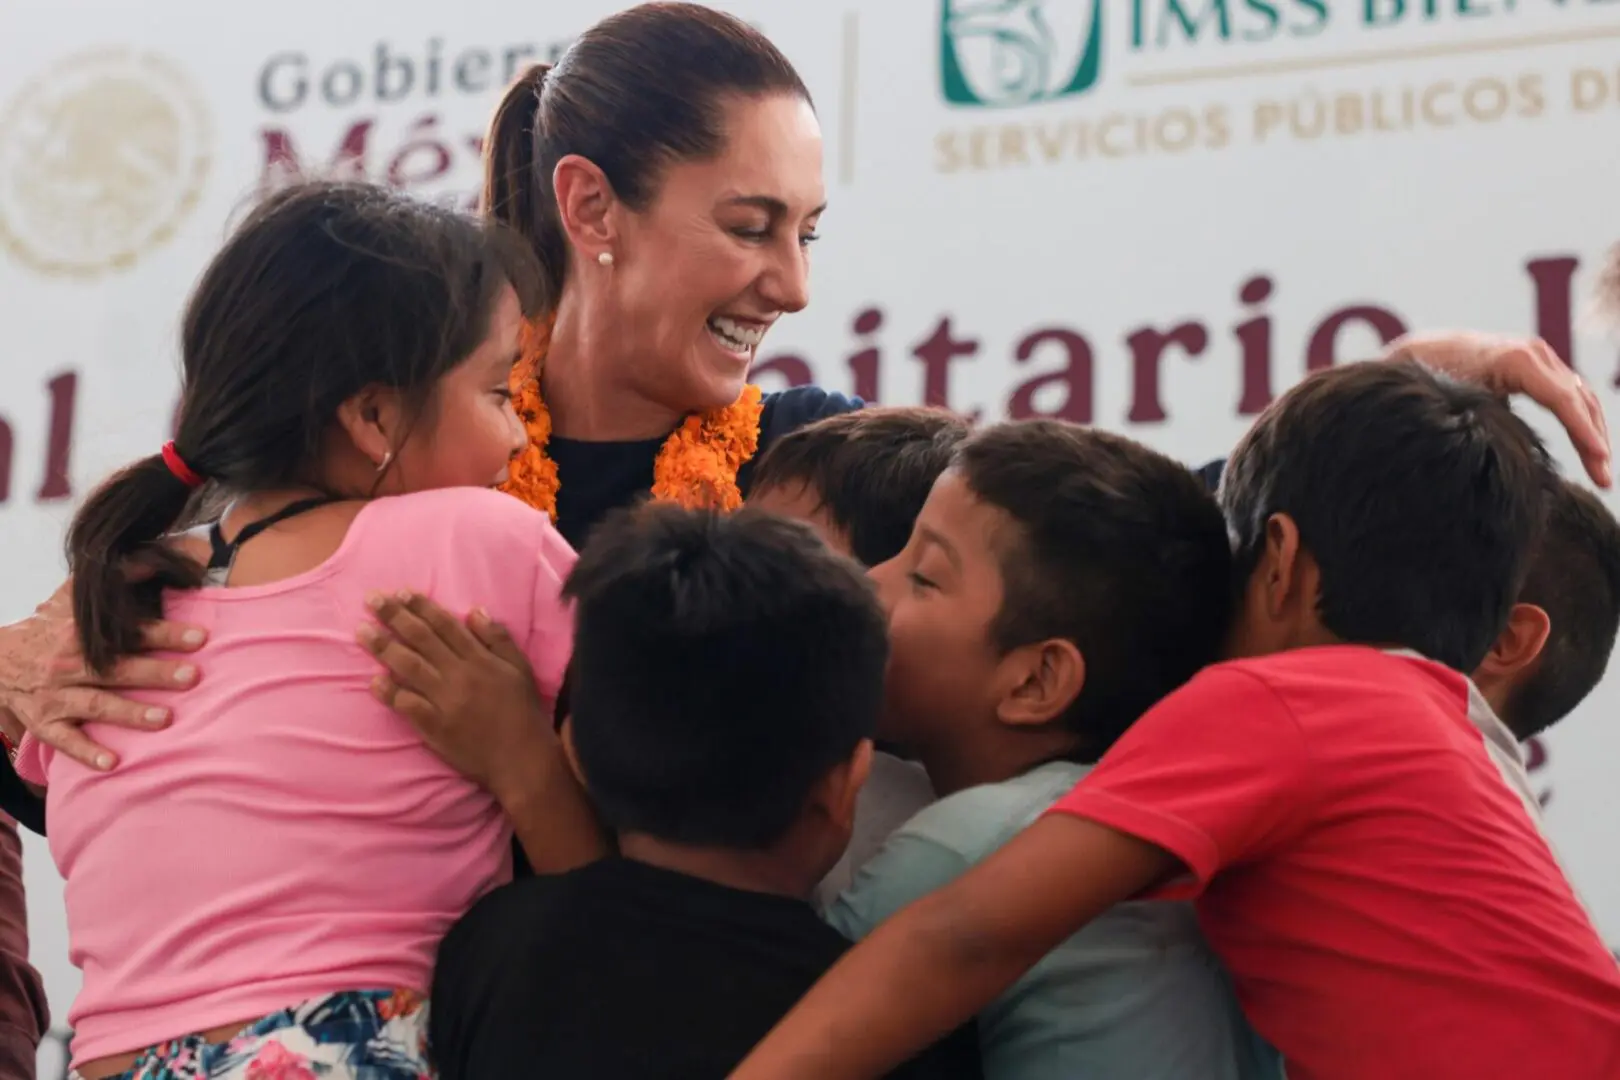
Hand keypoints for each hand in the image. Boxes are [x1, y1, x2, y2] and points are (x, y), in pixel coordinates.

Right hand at [0, 580, 205, 770]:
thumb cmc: (50, 626)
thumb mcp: (75, 596)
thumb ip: (121, 575)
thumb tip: (163, 556)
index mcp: (80, 632)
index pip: (128, 632)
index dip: (164, 633)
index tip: (199, 636)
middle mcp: (68, 663)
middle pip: (116, 668)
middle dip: (154, 672)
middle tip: (192, 676)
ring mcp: (55, 696)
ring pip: (95, 705)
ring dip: (129, 712)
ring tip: (165, 719)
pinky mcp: (44, 722)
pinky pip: (64, 741)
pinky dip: (87, 753)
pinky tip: (113, 763)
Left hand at [358, 591, 554, 802]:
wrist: (522, 760)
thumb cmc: (524, 713)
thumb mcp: (520, 669)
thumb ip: (498, 639)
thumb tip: (474, 611)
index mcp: (480, 659)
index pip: (445, 625)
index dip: (422, 607)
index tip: (401, 593)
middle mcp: (459, 675)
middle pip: (421, 639)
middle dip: (395, 617)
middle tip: (372, 600)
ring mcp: (445, 701)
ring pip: (408, 667)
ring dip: (383, 647)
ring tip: (362, 632)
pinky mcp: (435, 727)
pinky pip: (407, 704)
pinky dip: (390, 692)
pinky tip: (374, 681)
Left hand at [1387, 331, 1611, 486]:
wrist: (1420, 352)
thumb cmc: (1431, 378)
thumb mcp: (1455, 399)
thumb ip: (1483, 416)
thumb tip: (1512, 450)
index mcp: (1517, 359)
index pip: (1563, 399)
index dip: (1582, 431)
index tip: (1599, 459)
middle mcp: (1535, 354)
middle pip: (1579, 399)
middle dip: (1594, 440)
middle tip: (1604, 479)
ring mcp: (1539, 359)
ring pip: (1579, 398)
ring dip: (1593, 434)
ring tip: (1601, 472)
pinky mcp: (1537, 369)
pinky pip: (1567, 397)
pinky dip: (1580, 423)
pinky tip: (1588, 452)